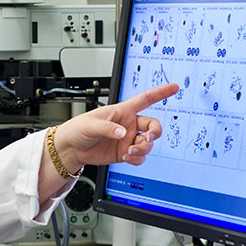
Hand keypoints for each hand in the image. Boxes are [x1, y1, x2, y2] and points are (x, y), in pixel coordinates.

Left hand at [53, 83, 178, 170]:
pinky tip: (127, 157)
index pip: (145, 100)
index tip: (174, 87)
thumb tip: (124, 134)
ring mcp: (127, 139)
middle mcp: (128, 125)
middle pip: (153, 126)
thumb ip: (108, 128)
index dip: (160, 93)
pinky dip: (137, 158)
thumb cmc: (77, 129)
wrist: (71, 148)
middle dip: (155, 133)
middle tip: (147, 139)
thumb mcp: (91, 124)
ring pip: (148, 144)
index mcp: (122, 111)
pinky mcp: (125, 152)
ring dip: (143, 149)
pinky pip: (140, 156)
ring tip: (130, 151)